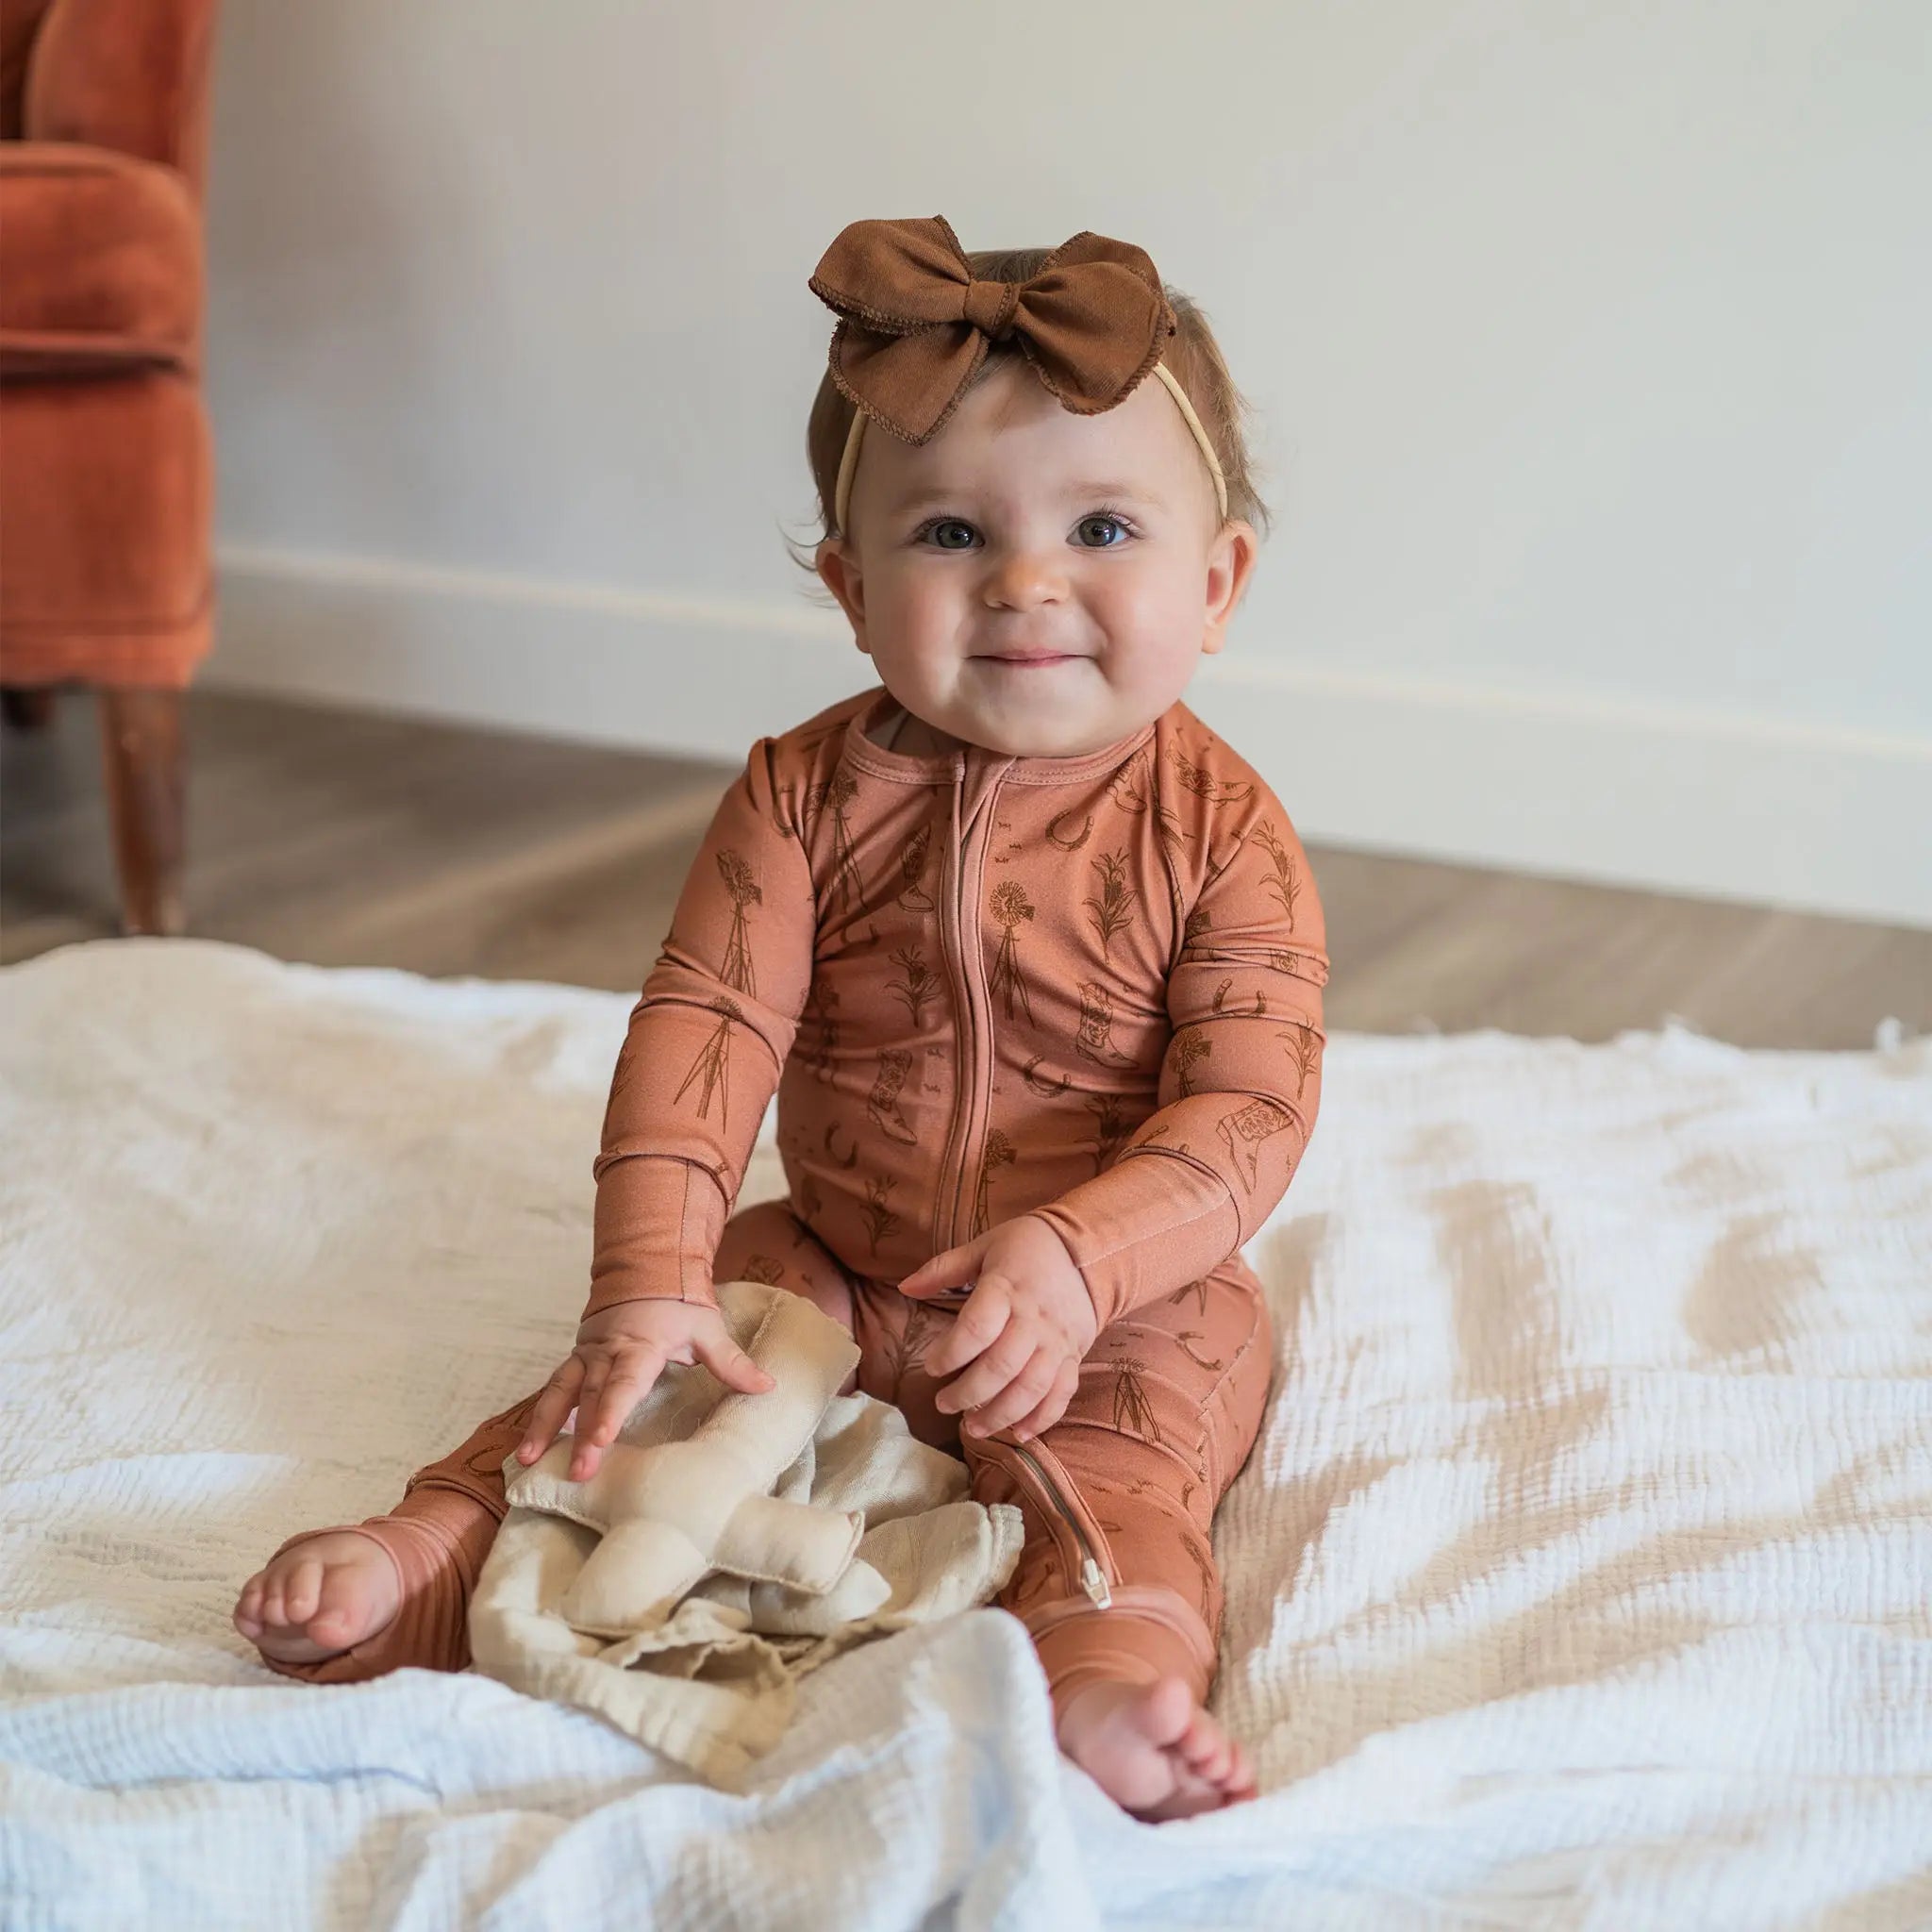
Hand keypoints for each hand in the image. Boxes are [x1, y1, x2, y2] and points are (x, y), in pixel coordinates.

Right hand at [515, 1298, 774, 1483]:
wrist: (645, 1272)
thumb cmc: (679, 1305)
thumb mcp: (708, 1329)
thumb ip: (732, 1362)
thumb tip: (767, 1387)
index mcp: (640, 1346)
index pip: (624, 1383)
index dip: (612, 1413)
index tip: (602, 1440)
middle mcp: (606, 1353)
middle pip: (592, 1397)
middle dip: (581, 1436)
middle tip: (578, 1473)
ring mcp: (586, 1356)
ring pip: (560, 1391)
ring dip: (543, 1425)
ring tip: (525, 1458)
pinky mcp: (576, 1360)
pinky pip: (554, 1388)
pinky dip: (540, 1414)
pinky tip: (528, 1443)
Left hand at [899, 1214, 1096, 1442]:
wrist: (1089, 1250)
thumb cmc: (1027, 1248)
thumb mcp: (983, 1247)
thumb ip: (943, 1269)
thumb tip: (905, 1287)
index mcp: (1006, 1288)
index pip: (977, 1328)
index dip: (951, 1353)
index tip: (931, 1367)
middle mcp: (1034, 1319)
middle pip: (1002, 1366)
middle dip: (968, 1393)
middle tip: (944, 1404)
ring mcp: (1057, 1342)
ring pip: (1031, 1387)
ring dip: (1001, 1414)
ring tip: (973, 1428)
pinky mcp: (1075, 1356)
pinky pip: (1062, 1394)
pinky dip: (1042, 1418)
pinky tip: (1019, 1434)